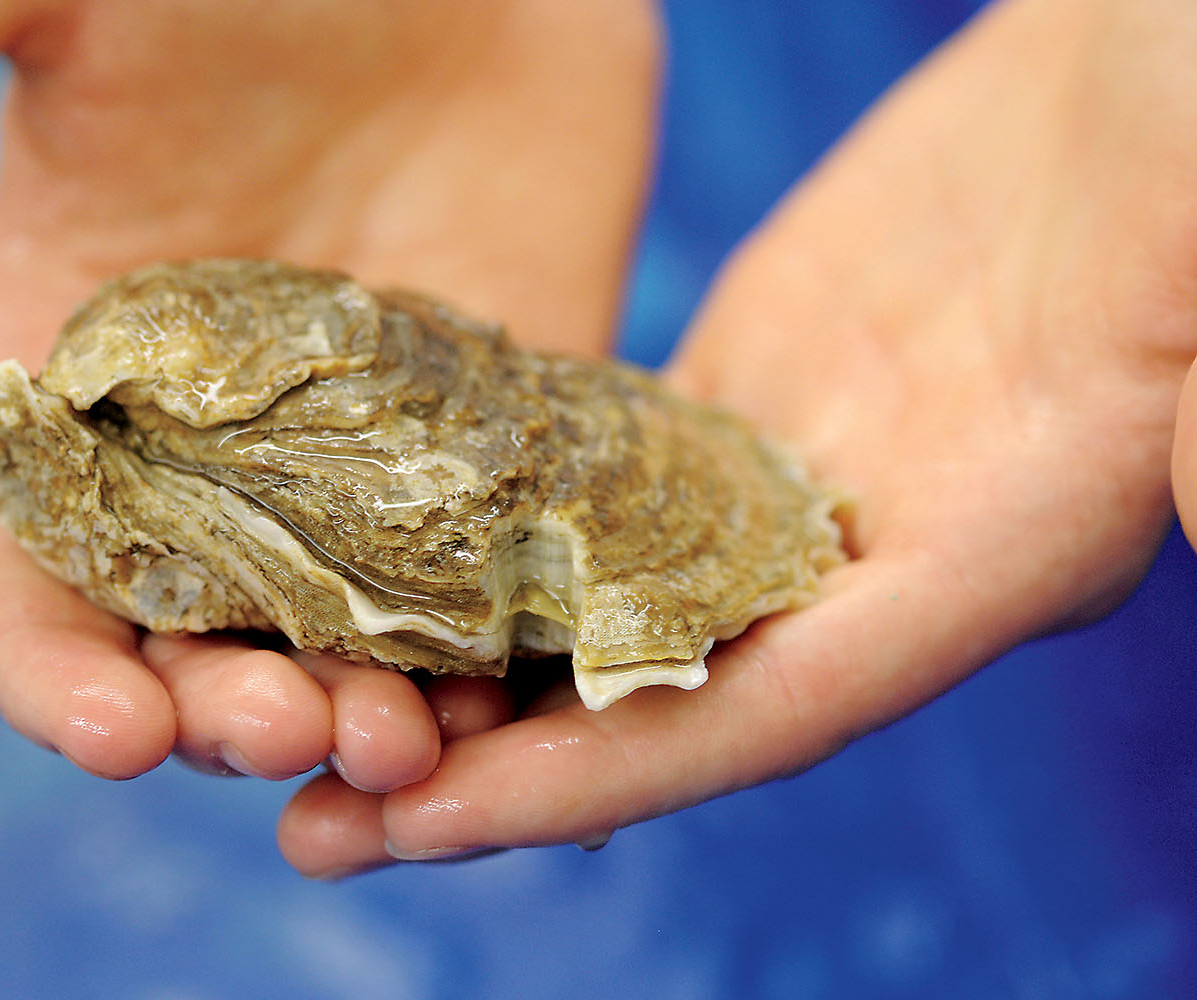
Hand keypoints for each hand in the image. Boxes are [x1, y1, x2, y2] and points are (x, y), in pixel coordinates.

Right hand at [0, 0, 658, 785]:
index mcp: (76, 378)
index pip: (27, 574)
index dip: (51, 671)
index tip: (109, 735)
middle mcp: (212, 448)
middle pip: (191, 638)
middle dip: (225, 712)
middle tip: (288, 729)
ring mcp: (358, 456)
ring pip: (344, 639)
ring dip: (364, 714)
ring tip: (407, 746)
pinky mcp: (486, 435)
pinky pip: (484, 577)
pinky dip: (491, 653)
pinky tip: (514, 694)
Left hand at [276, 0, 1196, 874]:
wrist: (1139, 78)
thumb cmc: (1194, 147)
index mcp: (978, 564)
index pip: (761, 712)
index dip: (599, 781)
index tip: (431, 824)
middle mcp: (861, 559)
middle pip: (652, 699)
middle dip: (488, 772)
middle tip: (313, 822)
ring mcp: (781, 484)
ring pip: (601, 604)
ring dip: (463, 671)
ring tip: (300, 708)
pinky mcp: (727, 402)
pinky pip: (587, 489)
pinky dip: (488, 540)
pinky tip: (376, 558)